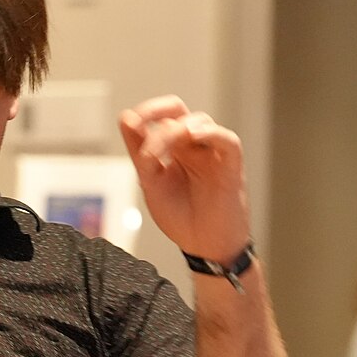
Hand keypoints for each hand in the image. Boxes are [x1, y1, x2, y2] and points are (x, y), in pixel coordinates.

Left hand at [117, 96, 250, 260]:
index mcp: (173, 150)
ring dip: (173, 131)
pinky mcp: (231, 164)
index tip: (129, 120)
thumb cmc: (181, 217)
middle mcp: (194, 147)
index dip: (145, 113)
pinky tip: (193, 136)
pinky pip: (227, 139)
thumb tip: (126, 118)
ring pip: (199, 122)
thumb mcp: (150, 182)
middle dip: (158, 110)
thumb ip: (140, 152)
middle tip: (141, 121)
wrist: (204, 246)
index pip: (161, 118)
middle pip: (179, 111)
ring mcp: (213, 154)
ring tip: (157, 153)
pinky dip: (210, 133)